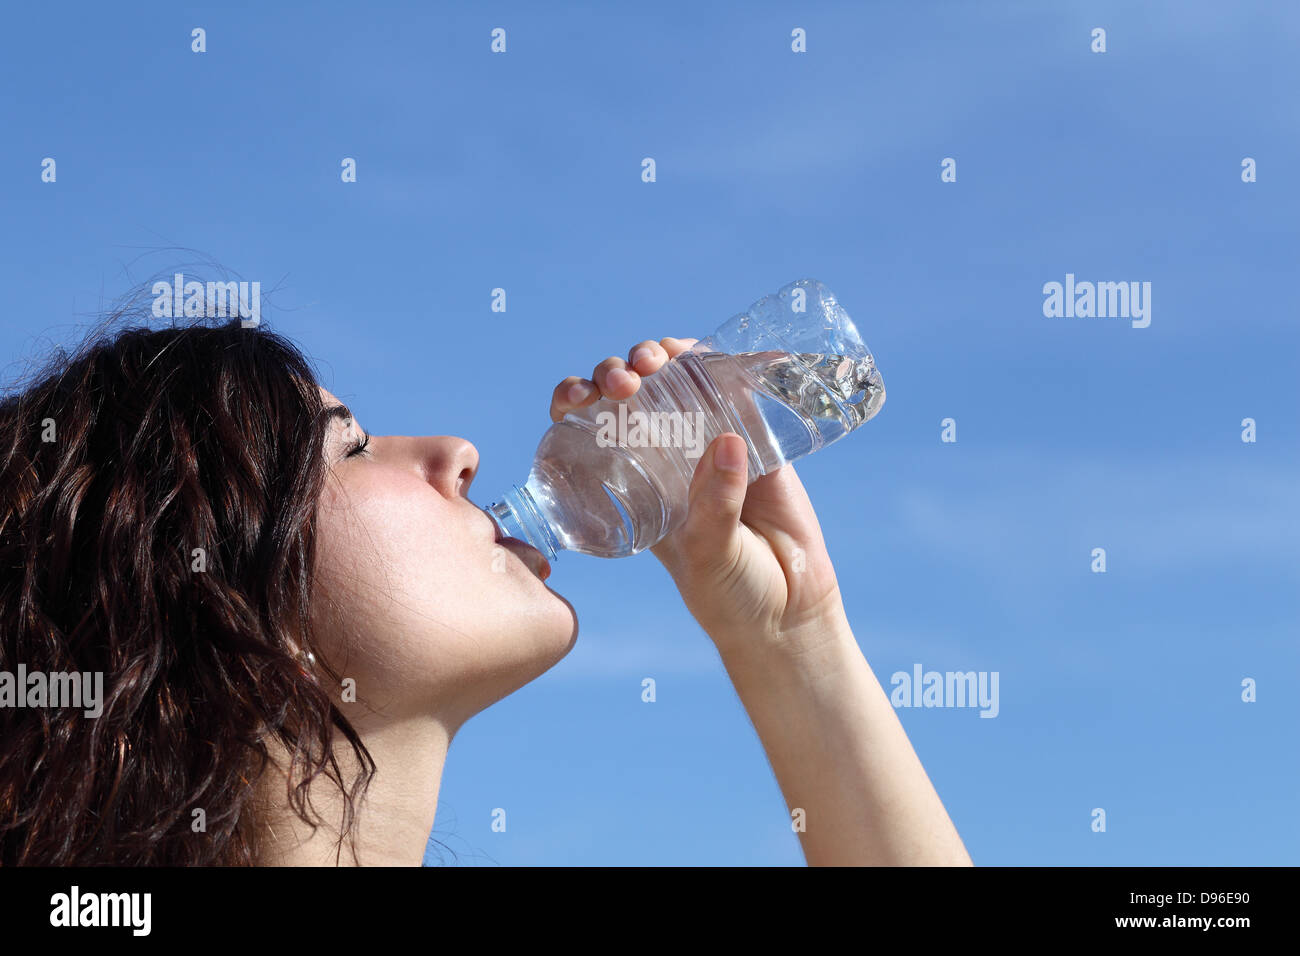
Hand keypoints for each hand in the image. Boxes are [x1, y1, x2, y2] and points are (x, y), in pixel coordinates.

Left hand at [549, 336, 850, 658]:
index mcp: (631, 483)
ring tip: (663, 359)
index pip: (587, 428)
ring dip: (666, 356)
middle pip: (630, 393)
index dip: (575, 400)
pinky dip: (736, 363)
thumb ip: (715, 507)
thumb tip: (728, 442)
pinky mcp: (757, 439)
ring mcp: (711, 442)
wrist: (787, 612)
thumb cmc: (730, 594)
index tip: (577, 397)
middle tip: (626, 382)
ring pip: (680, 380)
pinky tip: (735, 351)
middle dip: (618, 372)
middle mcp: (664, 455)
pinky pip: (741, 391)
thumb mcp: (707, 557)